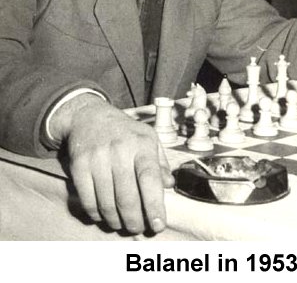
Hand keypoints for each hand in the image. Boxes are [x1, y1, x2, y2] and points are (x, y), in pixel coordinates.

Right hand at [51, 95, 173, 234]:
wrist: (90, 117)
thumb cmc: (125, 132)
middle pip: (127, 197)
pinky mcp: (79, 166)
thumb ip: (161, 162)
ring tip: (122, 224)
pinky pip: (88, 200)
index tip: (158, 225)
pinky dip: (96, 214)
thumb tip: (169, 185)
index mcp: (141, 144)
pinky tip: (104, 215)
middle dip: (135, 221)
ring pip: (107, 203)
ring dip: (116, 221)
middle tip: (138, 228)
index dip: (154, 205)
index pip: (149, 179)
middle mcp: (120, 151)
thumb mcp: (149, 138)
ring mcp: (97, 158)